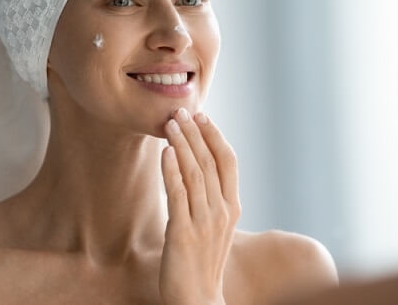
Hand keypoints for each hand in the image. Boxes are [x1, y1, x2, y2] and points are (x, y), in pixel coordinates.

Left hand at [159, 108, 240, 304]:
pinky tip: (165, 152)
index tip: (202, 116)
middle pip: (210, 161)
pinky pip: (178, 195)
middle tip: (180, 111)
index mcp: (232, 208)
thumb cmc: (202, 264)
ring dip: (182, 144)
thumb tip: (197, 170)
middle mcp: (222, 211)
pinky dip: (172, 170)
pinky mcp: (184, 233)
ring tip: (169, 124)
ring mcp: (204, 222)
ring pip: (195, 173)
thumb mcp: (214, 228)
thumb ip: (211, 200)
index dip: (215, 136)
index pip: (228, 162)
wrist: (198, 301)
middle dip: (194, 133)